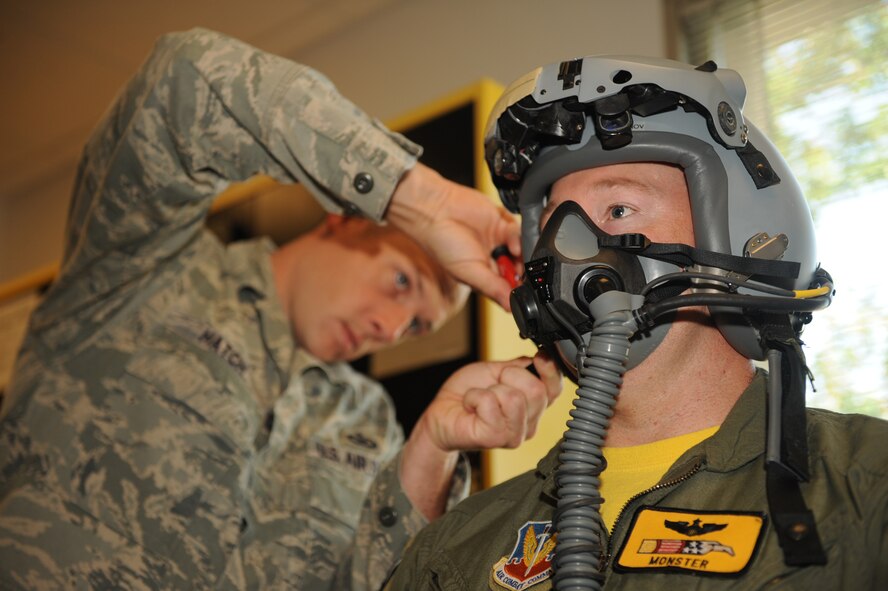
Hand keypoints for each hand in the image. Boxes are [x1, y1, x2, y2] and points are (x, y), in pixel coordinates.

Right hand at [387, 163, 520, 309]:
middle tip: (526, 274)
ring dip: (523, 255)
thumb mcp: (468, 272)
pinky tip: (512, 244)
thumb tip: (510, 307)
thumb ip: (491, 287)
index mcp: (483, 274)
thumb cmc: (442, 244)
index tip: (525, 291)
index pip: (508, 286)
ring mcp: (498, 239)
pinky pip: (518, 231)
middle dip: (524, 271)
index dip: (518, 288)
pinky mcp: (501, 221)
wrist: (435, 211)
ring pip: (522, 249)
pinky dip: (519, 238)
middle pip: (520, 267)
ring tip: (517, 258)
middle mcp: (493, 258)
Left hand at [399, 353, 561, 518]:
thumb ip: (523, 367)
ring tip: (481, 397)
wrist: (442, 411)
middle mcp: (530, 422)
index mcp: (535, 405)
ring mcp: (515, 434)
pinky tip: (471, 405)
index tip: (539, 357)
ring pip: (515, 398)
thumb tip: (543, 357)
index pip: (556, 389)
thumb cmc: (469, 391)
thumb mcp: (498, 370)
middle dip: (510, 376)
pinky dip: (475, 396)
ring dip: (491, 389)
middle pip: (537, 390)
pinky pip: (490, 403)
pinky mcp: (496, 438)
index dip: (550, 370)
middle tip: (493, 384)